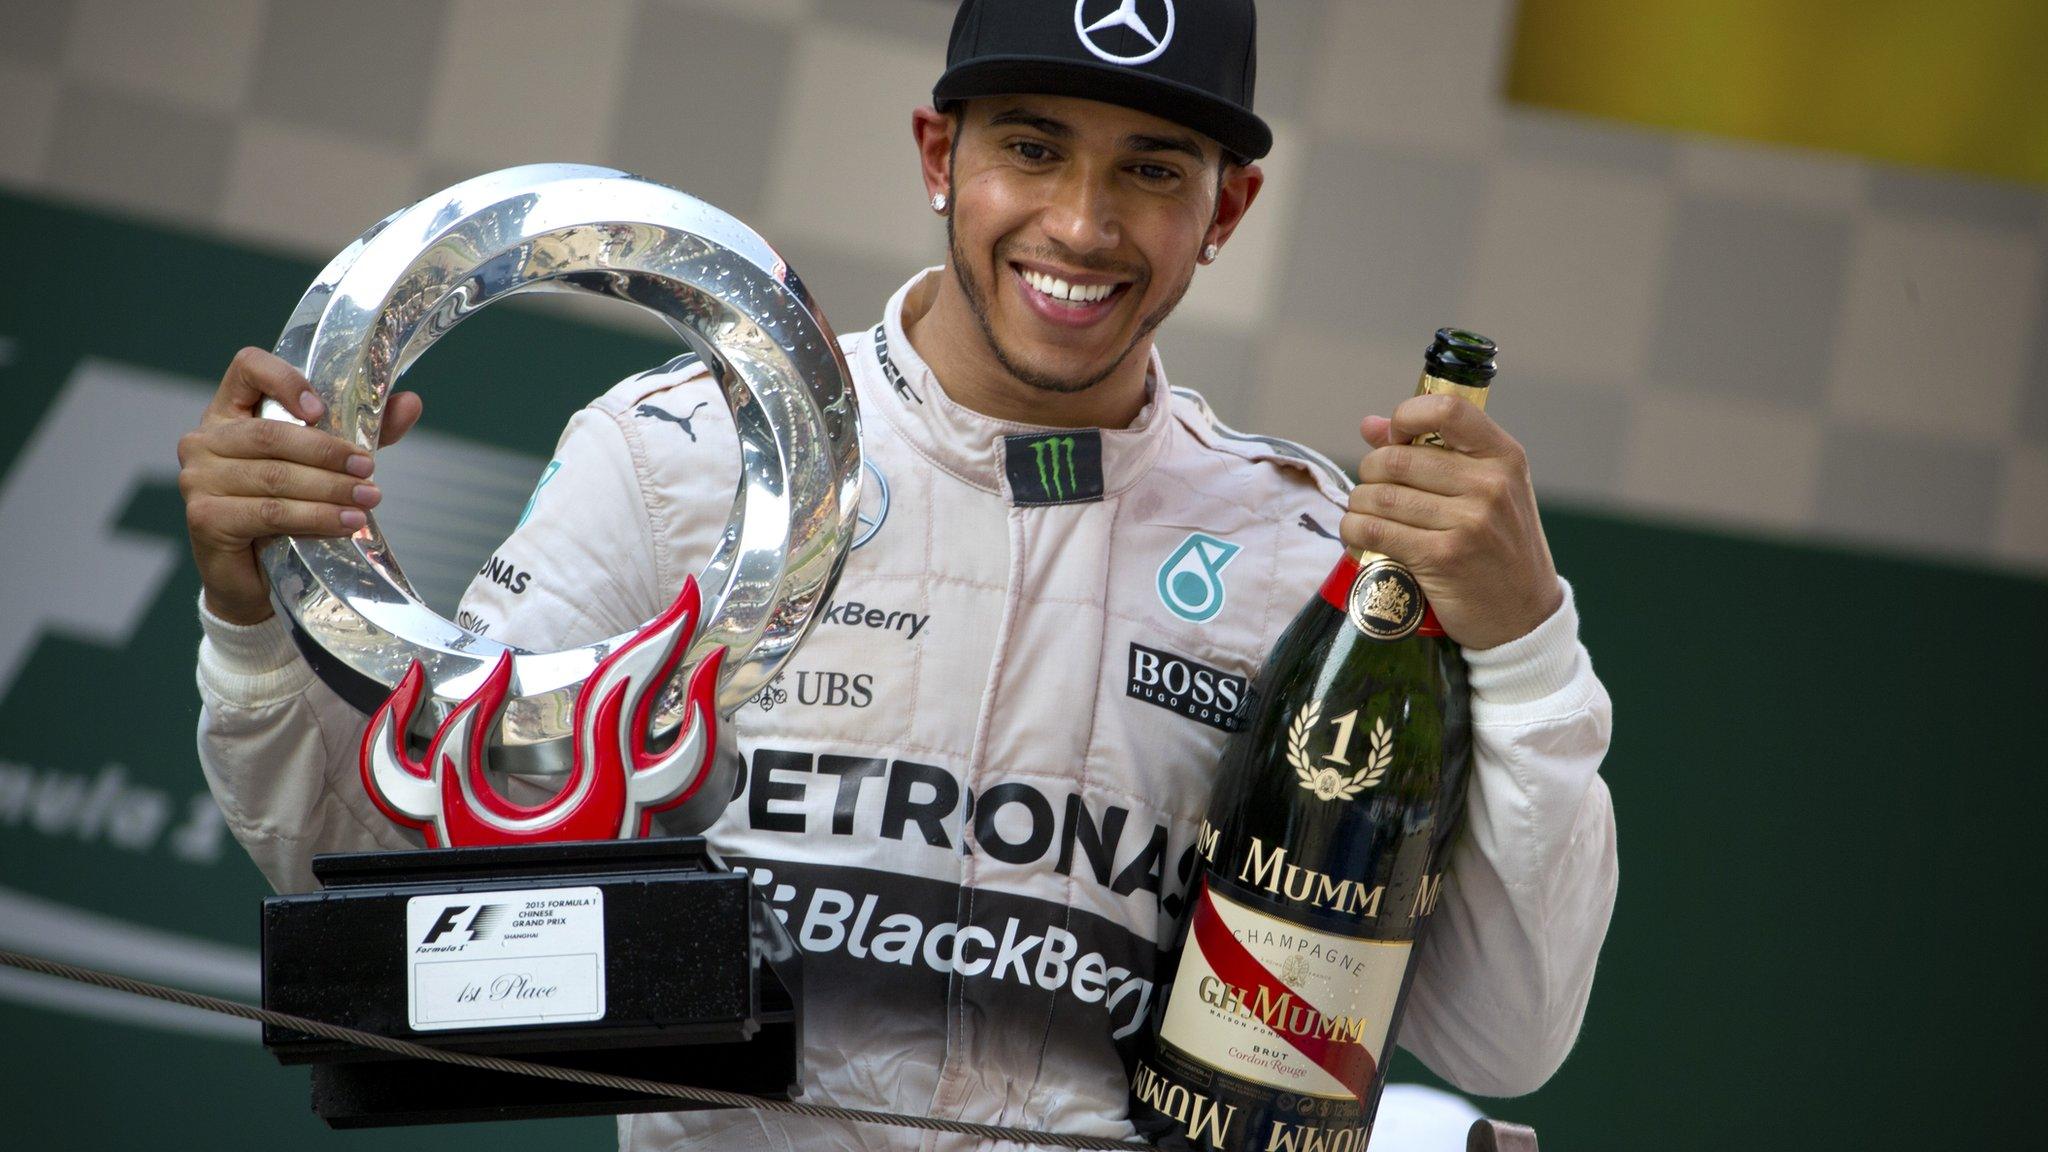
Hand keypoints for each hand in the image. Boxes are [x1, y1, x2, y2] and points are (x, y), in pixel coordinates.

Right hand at [178, 347, 423, 624]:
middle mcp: (205, 440)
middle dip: (328, 452)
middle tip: (369, 468)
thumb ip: (363, 431)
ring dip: (330, 489)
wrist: (255, 577)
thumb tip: (411, 403)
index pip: (248, 367)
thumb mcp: (326, 464)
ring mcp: (198, 479)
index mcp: (230, 412)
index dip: (287, 380)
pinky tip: (345, 524)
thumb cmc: (287, 510)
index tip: (323, 409)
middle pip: (271, 433)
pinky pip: (269, 512)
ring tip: (368, 500)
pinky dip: (314, 518)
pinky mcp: (204, 518)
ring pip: (275, 477)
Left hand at [1340, 393, 1561, 649]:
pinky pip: (1374, 530)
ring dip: (1358, 505)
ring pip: (1378, 496)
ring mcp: (1469, 522)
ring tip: (1363, 515)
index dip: (1406, 417)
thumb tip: (1370, 425)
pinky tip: (1357, 535)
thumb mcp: (1486, 491)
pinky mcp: (1442, 557)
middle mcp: (1490, 485)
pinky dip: (1354, 531)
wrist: (1524, 616)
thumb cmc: (1498, 547)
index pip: (1447, 410)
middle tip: (1372, 490)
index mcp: (1504, 457)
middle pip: (1396, 459)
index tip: (1394, 438)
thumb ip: (1432, 452)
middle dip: (1370, 473)